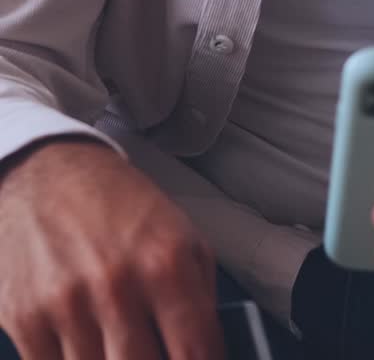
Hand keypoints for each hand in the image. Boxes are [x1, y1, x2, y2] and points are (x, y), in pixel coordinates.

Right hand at [0, 137, 225, 358]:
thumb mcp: (180, 232)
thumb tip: (208, 352)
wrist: (47, 172)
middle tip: (151, 352)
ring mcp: (68, 305)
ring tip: (116, 344)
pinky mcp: (26, 318)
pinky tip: (84, 344)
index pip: (195, 353)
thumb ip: (201, 295)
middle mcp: (117, 284)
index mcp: (165, 262)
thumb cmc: (118, 205)